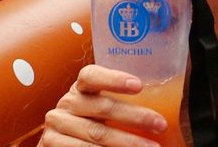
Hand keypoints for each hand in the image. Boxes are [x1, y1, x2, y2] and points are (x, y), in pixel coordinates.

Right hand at [40, 65, 165, 146]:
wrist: (62, 145)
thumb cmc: (90, 125)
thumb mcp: (101, 110)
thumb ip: (121, 105)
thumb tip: (165, 108)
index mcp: (79, 89)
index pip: (91, 76)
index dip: (113, 79)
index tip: (139, 86)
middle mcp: (66, 104)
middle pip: (101, 106)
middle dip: (135, 116)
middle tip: (159, 124)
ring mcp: (57, 125)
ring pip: (97, 133)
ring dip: (127, 142)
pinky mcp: (52, 145)